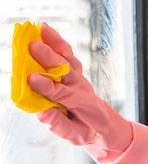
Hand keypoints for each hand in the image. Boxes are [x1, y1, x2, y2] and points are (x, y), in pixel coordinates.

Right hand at [27, 23, 131, 151]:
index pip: (61, 93)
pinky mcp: (75, 71)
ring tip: (40, 28)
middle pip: (64, 70)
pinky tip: (44, 28)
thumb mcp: (74, 135)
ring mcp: (78, 77)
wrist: (100, 124)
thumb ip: (59, 124)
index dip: (46, 86)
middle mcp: (79, 86)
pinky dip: (57, 40)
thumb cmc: (83, 130)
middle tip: (32, 46)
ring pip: (68, 58)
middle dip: (49, 58)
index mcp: (79, 103)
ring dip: (54, 42)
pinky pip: (67, 54)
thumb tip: (42, 112)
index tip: (31, 78)